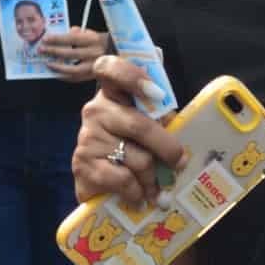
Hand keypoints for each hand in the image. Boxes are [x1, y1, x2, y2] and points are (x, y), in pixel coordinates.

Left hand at [39, 27, 108, 83]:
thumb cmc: (97, 42)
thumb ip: (77, 32)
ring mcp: (94, 67)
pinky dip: (64, 76)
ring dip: (58, 67)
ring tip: (47, 63)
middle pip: (70, 54)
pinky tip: (56, 73)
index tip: (45, 39)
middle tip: (41, 50)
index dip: (57, 39)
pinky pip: (76, 79)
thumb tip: (66, 31)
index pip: (72, 39)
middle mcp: (95, 53)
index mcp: (93, 39)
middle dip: (53, 52)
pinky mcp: (92, 77)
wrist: (116, 53)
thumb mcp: (90, 33)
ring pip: (73, 70)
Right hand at [72, 56, 187, 205]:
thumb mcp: (146, 129)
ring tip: (153, 186)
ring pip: (138, 159)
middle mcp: (95, 110)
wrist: (99, 187)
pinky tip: (137, 195)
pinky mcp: (83, 164)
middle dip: (167, 149)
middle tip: (179, 163)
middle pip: (140, 126)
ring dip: (152, 178)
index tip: (157, 93)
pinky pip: (124, 180)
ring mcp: (87, 137)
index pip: (109, 68)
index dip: (132, 75)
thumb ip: (160, 119)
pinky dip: (137, 192)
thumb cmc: (129, 152)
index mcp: (112, 94)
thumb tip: (181, 126)